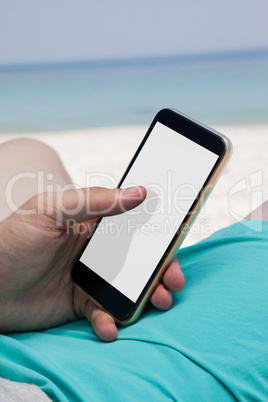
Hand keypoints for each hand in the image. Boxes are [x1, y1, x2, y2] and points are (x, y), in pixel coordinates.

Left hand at [0, 186, 184, 340]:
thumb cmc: (12, 241)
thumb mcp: (51, 211)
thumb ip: (94, 201)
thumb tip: (139, 191)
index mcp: (93, 224)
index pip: (134, 225)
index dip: (157, 233)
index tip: (175, 241)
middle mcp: (96, 251)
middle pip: (139, 259)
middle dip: (161, 270)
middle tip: (173, 281)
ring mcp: (90, 278)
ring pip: (129, 287)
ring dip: (146, 296)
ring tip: (156, 303)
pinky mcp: (81, 304)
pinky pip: (105, 314)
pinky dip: (111, 321)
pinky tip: (108, 326)